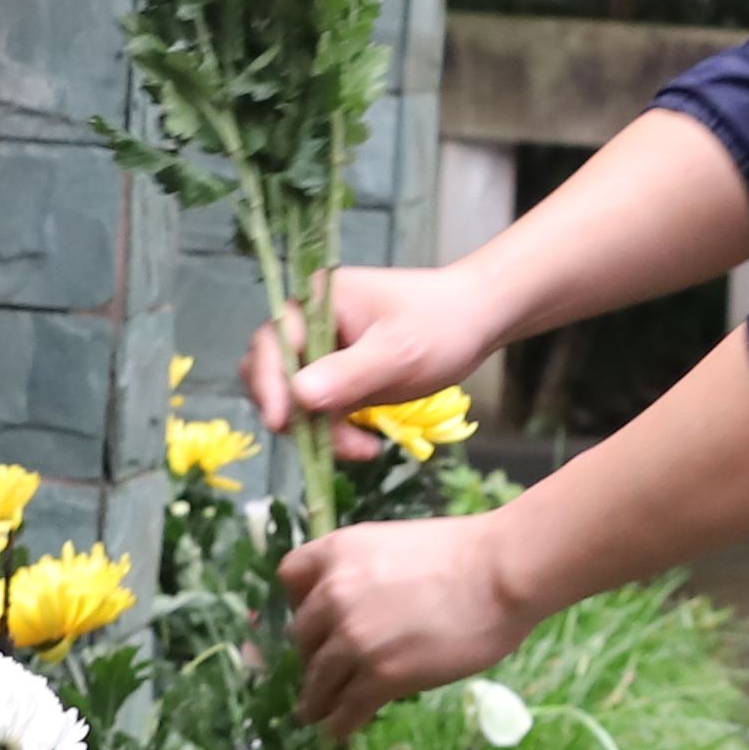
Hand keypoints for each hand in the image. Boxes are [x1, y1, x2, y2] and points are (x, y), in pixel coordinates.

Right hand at [249, 258, 513, 448]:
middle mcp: (309, 323)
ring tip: (364, 448)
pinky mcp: (338, 375)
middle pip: (273, 375)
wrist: (479, 321)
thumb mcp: (398, 352)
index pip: (271, 344)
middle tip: (332, 444)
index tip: (281, 422)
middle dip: (296, 414)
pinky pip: (319, 410)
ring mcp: (323, 351)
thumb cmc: (442, 324)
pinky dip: (335, 432)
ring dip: (319, 430)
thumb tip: (298, 395)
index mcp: (315, 301)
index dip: (270, 384)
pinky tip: (367, 444)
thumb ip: (348, 374)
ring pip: (294, 400)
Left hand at [277, 508, 532, 740]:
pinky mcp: (380, 675)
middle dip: (311, 656)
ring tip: (317, 714)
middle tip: (326, 671)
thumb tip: (361, 604)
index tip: (314, 620)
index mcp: (338, 551)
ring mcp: (354, 638)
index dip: (298, 602)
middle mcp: (333, 594)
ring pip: (318, 680)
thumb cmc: (465, 552)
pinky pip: (346, 708)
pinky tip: (341, 731)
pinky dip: (340, 724)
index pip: (289, 578)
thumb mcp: (395, 544)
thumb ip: (365, 572)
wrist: (501, 573)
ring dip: (316, 700)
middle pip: (300, 636)